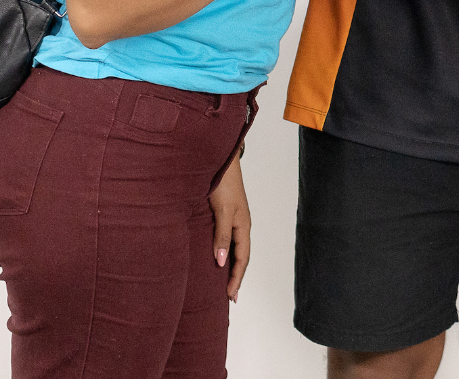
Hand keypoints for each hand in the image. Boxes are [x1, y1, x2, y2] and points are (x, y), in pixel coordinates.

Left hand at [209, 153, 250, 301]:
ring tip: (223, 282)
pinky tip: (215, 256)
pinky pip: (226, 240)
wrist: (220, 160)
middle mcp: (240, 225)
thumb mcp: (222, 211)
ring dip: (230, 266)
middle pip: (240, 256)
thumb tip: (221, 263)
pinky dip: (223, 253)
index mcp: (243, 226)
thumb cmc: (222, 184)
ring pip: (233, 248)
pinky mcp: (224, 214)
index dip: (237, 278)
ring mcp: (232, 219)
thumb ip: (221, 236)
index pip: (242, 259)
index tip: (230, 297)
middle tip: (229, 297)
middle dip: (236, 276)